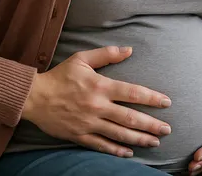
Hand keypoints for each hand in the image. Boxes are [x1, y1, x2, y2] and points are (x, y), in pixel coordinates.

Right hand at [21, 46, 172, 157]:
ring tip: (155, 141)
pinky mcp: (79, 135)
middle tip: (167, 129)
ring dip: (140, 139)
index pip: (132, 92)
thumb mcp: (82, 59)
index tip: (166, 102)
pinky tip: (130, 152)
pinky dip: (117, 150)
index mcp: (100, 86)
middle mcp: (97, 106)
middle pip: (130, 117)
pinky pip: (102, 145)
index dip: (152, 98)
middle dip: (151, 124)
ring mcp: (89, 123)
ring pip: (119, 134)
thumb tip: (129, 49)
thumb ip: (107, 54)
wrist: (34, 97)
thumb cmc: (60, 76)